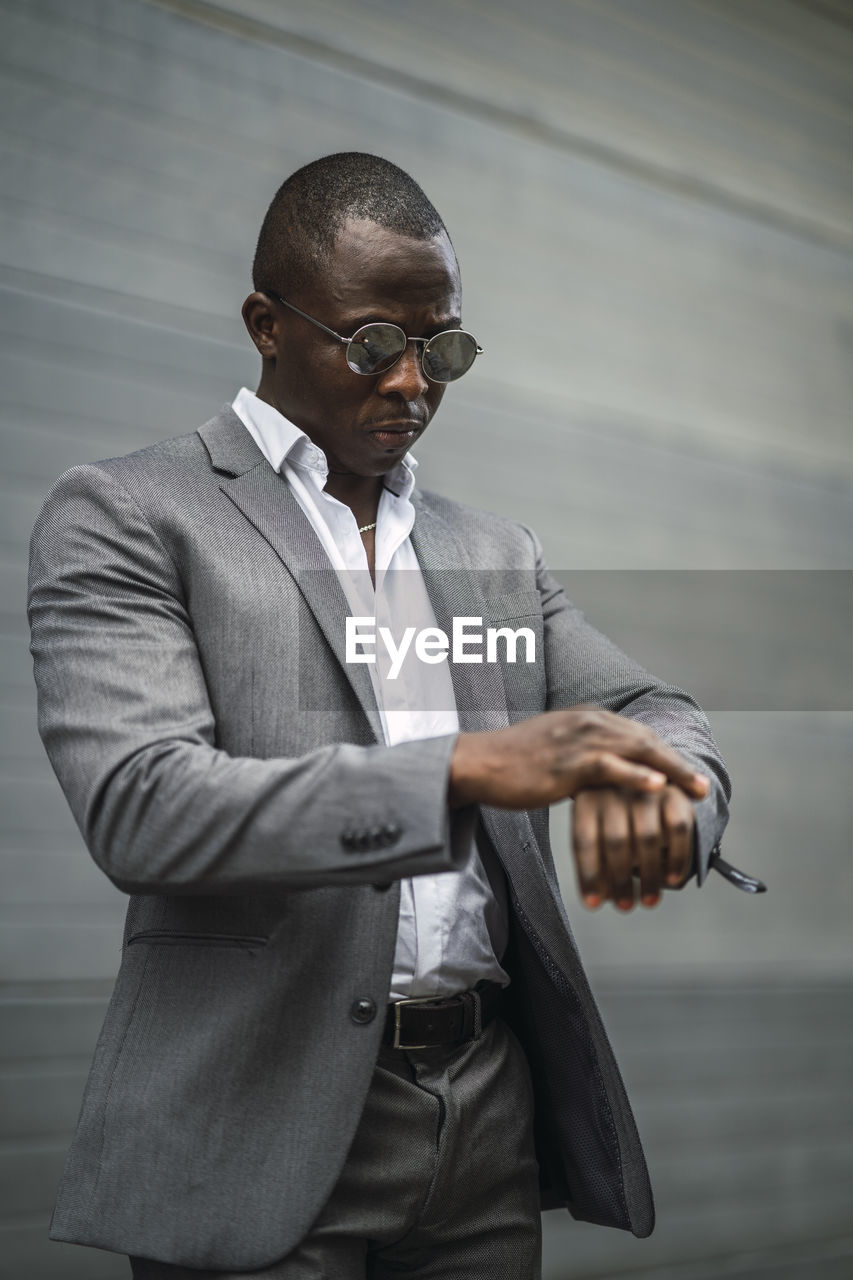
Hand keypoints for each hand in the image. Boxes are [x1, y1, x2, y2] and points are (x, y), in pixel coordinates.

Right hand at [448, 705, 708, 810]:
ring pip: (636, 750)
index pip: (637, 733)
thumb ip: (583, 758)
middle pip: (645, 739)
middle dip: (677, 763)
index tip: (686, 774)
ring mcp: (578, 740)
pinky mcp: (567, 763)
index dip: (665, 753)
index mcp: (586, 717)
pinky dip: (636, 774)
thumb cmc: (513, 763)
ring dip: (670, 770)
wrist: (479, 762)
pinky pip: (609, 767)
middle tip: (702, 785)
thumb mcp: (555, 751)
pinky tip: (657, 785)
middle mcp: (588, 721)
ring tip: (694, 788)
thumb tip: (602, 777)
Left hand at [572, 784, 695, 910]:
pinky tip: (672, 879)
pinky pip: (678, 830)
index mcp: (587, 798)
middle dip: (620, 880)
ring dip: (649, 876)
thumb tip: (597, 899)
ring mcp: (646, 790)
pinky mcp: (675, 794)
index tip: (593, 905)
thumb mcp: (597, 831)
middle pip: (617, 841)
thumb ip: (595, 861)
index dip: (588, 876)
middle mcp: (615, 789)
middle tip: (624, 907)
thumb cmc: (616, 816)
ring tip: (648, 901)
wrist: (647, 781)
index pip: (584, 841)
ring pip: (648, 838)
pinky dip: (676, 859)